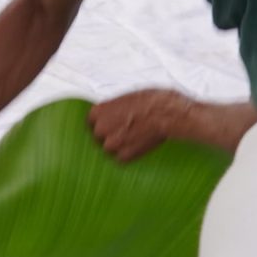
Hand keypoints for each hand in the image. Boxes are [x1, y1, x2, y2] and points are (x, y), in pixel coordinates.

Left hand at [88, 89, 205, 162]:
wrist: (166, 113)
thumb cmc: (149, 100)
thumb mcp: (125, 97)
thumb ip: (113, 108)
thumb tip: (111, 114)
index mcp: (98, 111)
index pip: (90, 122)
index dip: (102, 123)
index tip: (110, 124)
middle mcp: (100, 128)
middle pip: (99, 137)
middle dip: (110, 135)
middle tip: (125, 131)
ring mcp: (111, 144)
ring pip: (109, 149)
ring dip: (119, 146)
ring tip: (134, 137)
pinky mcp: (124, 156)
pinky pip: (121, 158)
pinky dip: (129, 154)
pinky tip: (139, 144)